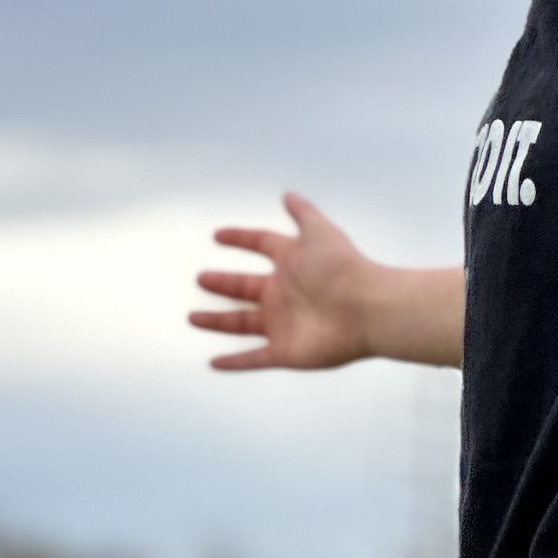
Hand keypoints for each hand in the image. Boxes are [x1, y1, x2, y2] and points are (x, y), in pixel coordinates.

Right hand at [191, 193, 379, 372]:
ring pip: (241, 323)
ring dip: (217, 322)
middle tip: (201, 278)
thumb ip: (302, 213)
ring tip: (193, 318)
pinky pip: (253, 358)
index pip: (260, 245)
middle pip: (245, 288)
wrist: (365, 310)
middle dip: (222, 284)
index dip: (240, 239)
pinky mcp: (284, 351)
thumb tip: (288, 195)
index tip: (219, 236)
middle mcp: (284, 293)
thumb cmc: (344, 269)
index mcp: (291, 262)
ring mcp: (283, 324)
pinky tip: (214, 362)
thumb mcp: (319, 232)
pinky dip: (234, 362)